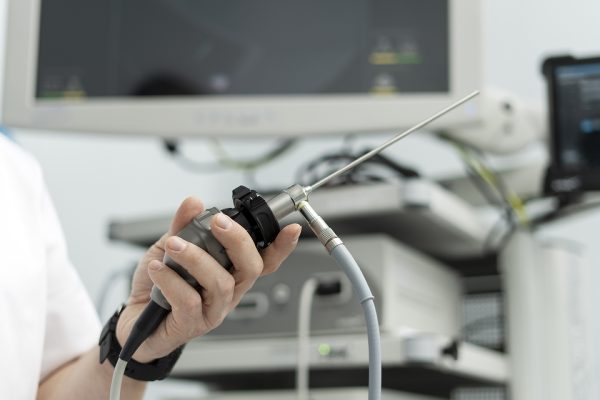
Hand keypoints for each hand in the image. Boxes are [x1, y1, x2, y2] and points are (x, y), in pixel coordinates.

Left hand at [116, 197, 300, 362]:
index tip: (291, 228)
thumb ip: (183, 225)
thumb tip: (194, 202)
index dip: (281, 247)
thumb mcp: (169, 248)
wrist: (131, 320)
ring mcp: (212, 311)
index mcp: (230, 273)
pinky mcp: (190, 325)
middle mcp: (228, 293)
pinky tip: (158, 269)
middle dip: (238, 240)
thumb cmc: (158, 286)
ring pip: (220, 283)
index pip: (264, 261)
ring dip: (196, 258)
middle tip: (217, 222)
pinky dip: (171, 280)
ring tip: (173, 245)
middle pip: (251, 268)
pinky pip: (188, 300)